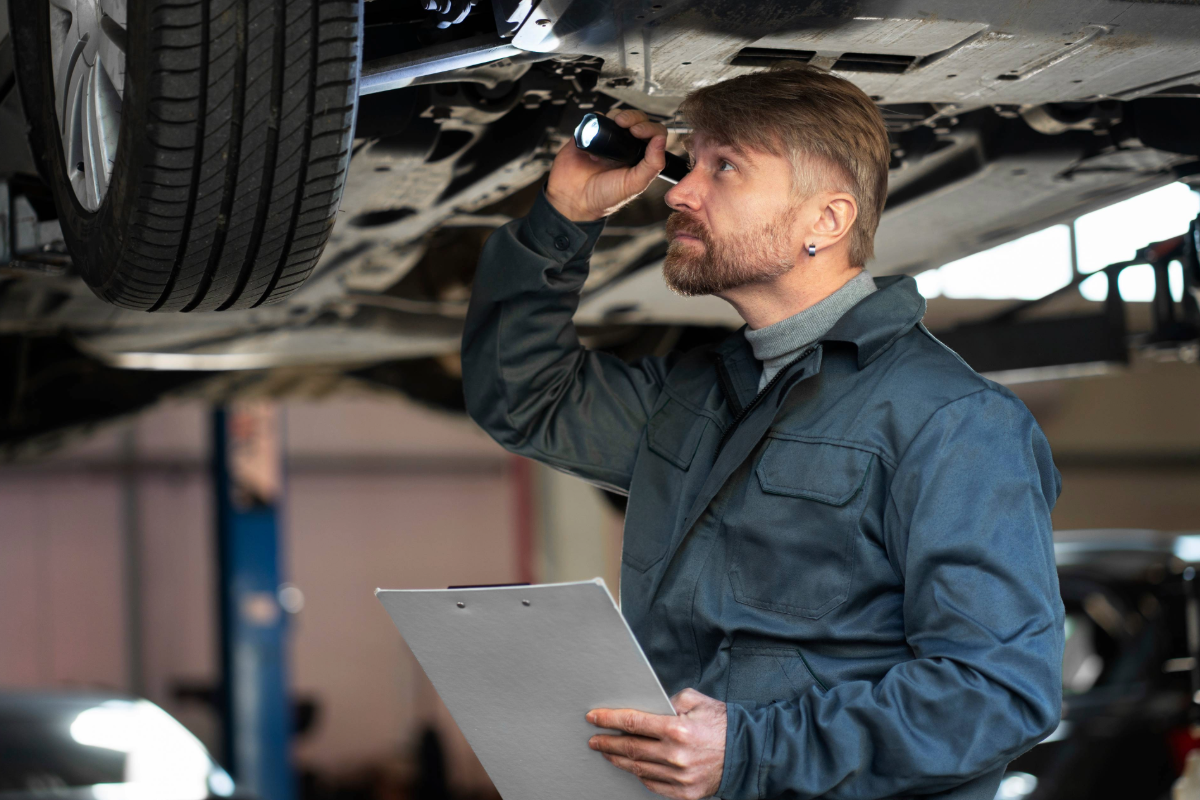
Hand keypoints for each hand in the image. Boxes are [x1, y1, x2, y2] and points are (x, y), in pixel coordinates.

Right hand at [545, 108, 666, 221]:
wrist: (574, 199)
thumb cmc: (604, 197)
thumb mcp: (635, 184)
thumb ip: (652, 164)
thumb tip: (661, 140)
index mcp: (639, 157)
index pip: (654, 134)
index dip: (649, 127)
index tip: (638, 131)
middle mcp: (625, 146)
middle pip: (637, 120)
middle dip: (633, 117)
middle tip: (625, 124)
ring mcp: (607, 140)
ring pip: (617, 116)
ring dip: (616, 116)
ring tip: (612, 128)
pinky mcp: (589, 135)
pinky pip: (595, 119)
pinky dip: (597, 121)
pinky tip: (595, 137)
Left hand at [587, 688, 726, 799]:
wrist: (749, 753)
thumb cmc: (722, 724)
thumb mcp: (696, 701)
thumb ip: (669, 700)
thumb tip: (647, 704)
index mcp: (677, 729)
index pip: (633, 723)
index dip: (609, 720)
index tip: (594, 718)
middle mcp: (676, 756)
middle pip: (630, 749)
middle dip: (607, 743)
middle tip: (594, 740)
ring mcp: (679, 778)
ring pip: (638, 769)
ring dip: (618, 760)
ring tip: (608, 753)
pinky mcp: (685, 794)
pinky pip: (653, 785)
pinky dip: (639, 775)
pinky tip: (632, 767)